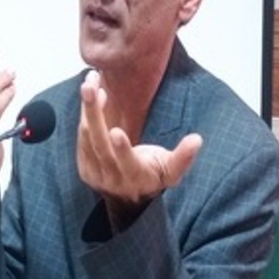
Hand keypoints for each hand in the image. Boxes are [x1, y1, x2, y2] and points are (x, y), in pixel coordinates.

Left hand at [77, 70, 202, 229]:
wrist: (128, 195)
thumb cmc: (153, 175)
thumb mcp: (172, 171)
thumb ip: (183, 157)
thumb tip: (197, 139)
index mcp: (136, 178)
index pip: (128, 165)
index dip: (123, 150)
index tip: (116, 131)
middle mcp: (112, 178)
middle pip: (99, 146)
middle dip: (94, 115)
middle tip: (90, 88)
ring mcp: (94, 173)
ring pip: (87, 138)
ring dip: (87, 109)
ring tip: (90, 82)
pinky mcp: (83, 166)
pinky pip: (82, 137)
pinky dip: (86, 115)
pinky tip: (93, 93)